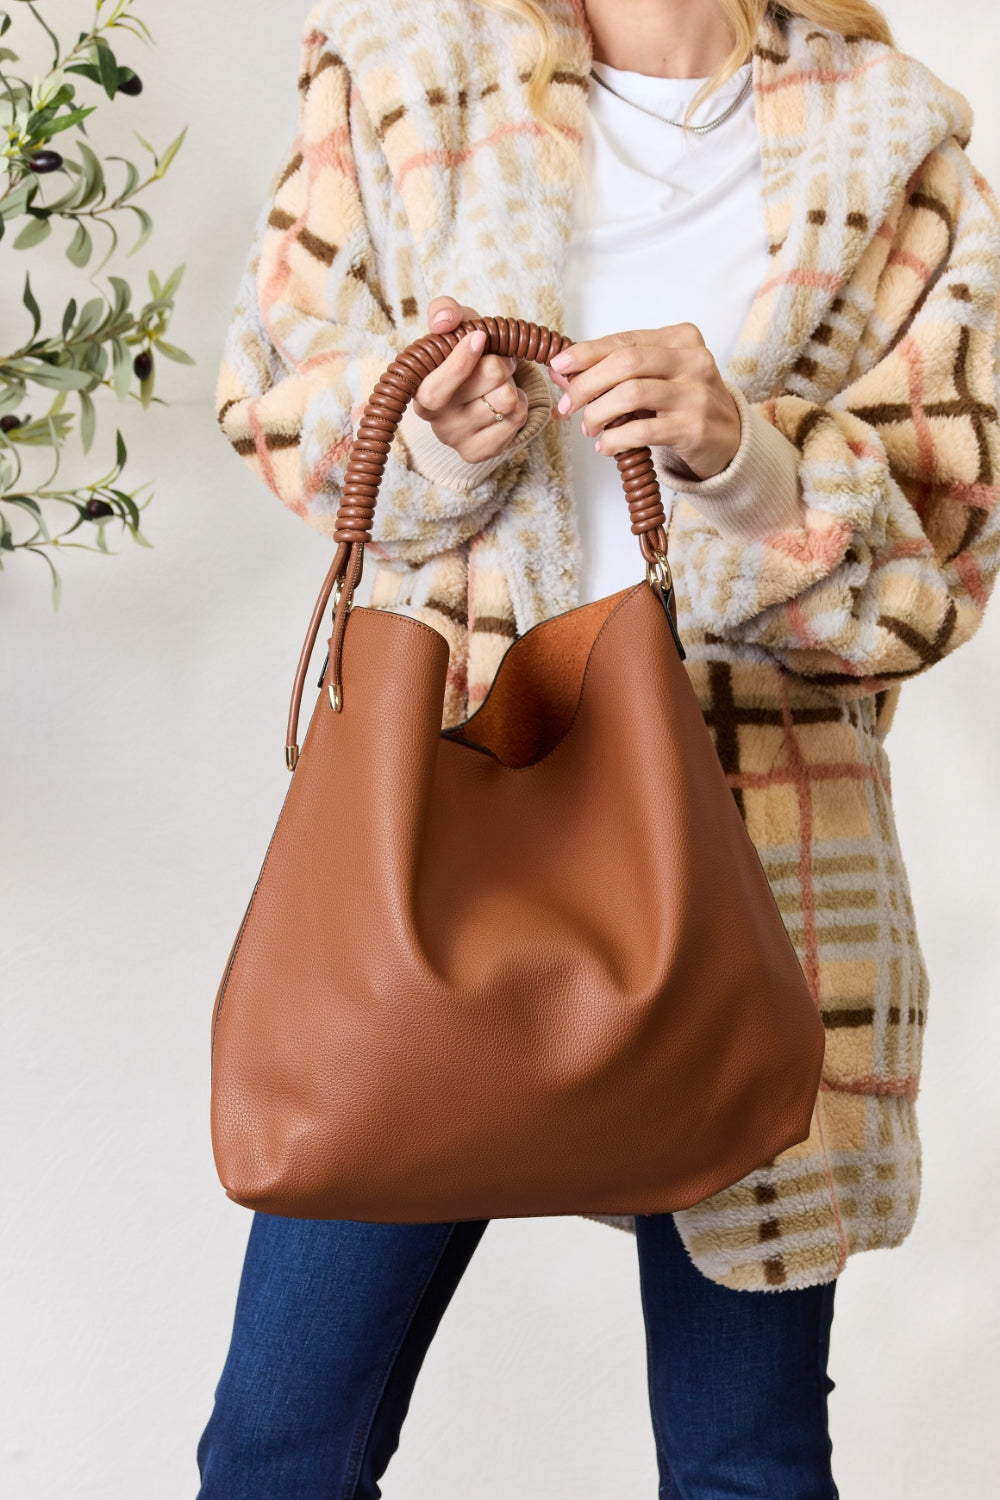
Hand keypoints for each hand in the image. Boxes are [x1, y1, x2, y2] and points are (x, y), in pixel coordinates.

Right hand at [408, 296, 529, 462]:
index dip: (462, 362)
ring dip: (512, 385)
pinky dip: (521, 404)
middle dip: (502, 362)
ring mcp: (456, 439)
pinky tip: (505, 404)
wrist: (484, 389)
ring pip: (508, 399)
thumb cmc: (466, 353)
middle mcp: (434, 420)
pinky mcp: (478, 453)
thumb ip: (445, 312)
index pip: (438, 386)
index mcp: (419, 389)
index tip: (480, 338)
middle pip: (490, 378)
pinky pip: (518, 419)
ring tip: (499, 384)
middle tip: (495, 361)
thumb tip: (443, 322)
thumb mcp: (455, 325)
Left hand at [548, 323, 740, 479]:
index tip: (559, 365)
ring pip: (632, 394)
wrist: (730, 439)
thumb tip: (562, 369)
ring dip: (598, 413)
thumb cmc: (684, 405)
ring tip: (588, 428)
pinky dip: (615, 439)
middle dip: (587, 383)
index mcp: (681, 338)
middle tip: (567, 405)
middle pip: (626, 362)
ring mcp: (696, 394)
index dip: (586, 353)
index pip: (624, 340)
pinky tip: (606, 446)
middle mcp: (693, 360)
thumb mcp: (655, 378)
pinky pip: (643, 430)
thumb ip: (614, 371)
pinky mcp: (694, 427)